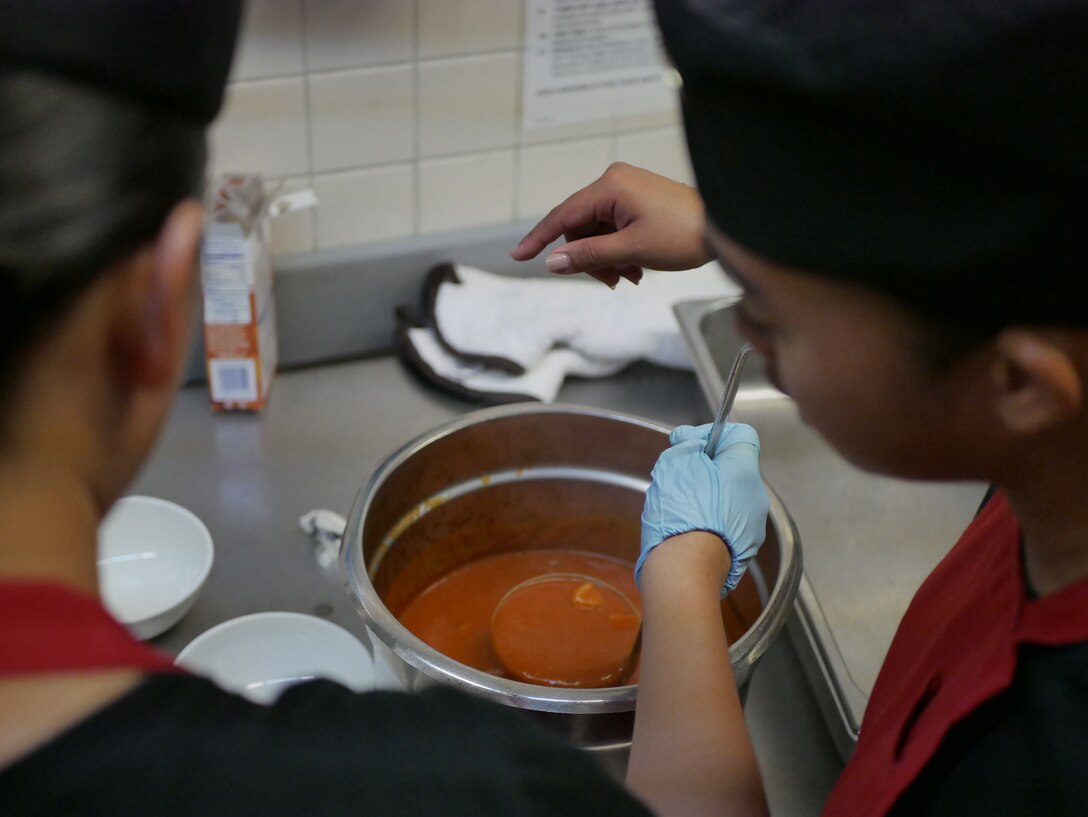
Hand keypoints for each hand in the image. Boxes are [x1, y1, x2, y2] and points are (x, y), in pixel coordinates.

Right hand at [510, 162, 710, 287]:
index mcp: (610, 186)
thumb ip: (589, 256)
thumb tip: (554, 262)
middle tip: (612, 281)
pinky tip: (636, 267)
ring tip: (629, 276)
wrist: (726, 225)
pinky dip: (618, 250)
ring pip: (596, 231)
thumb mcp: (632, 250)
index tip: (518, 256)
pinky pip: (613, 228)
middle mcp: (615, 181)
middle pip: (580, 226)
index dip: (539, 238)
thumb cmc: (685, 234)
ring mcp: (627, 189)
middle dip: (589, 258)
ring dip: (606, 258)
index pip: (563, 215)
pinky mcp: (638, 199)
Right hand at [637, 422, 768, 595]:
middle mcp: (756, 497)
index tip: (690, 444)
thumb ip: (687, 444)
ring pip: (730, 499)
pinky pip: (728, 525)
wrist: (686, 569)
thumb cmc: (681, 512)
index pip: (741, 434)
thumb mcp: (675, 463)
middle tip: (680, 477)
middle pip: (734, 469)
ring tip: (681, 507)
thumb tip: (690, 440)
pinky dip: (710, 522)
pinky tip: (689, 530)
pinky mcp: (744, 551)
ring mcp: (753, 528)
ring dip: (708, 497)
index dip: (713, 434)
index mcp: (744, 470)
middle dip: (707, 468)